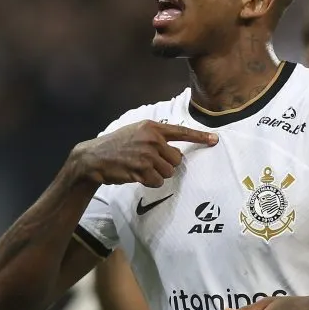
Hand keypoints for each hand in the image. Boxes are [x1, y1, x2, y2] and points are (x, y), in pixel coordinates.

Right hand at [71, 121, 217, 187]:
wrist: (94, 157)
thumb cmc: (116, 146)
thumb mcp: (136, 132)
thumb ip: (155, 137)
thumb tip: (176, 151)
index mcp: (152, 127)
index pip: (181, 132)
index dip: (199, 137)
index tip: (215, 140)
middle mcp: (152, 139)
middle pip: (177, 159)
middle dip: (166, 165)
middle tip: (149, 164)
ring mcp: (147, 154)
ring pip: (168, 172)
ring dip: (157, 175)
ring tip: (141, 169)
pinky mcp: (141, 169)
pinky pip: (157, 181)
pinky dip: (149, 182)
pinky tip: (137, 175)